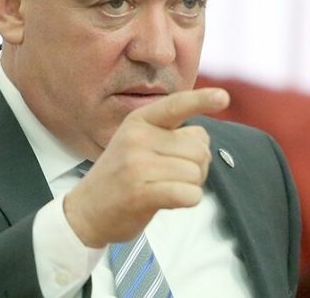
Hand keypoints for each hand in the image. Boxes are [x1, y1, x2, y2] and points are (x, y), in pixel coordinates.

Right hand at [63, 87, 229, 247]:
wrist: (86, 212)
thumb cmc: (122, 176)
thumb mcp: (137, 143)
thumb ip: (168, 135)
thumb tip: (203, 139)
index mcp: (139, 121)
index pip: (176, 105)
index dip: (202, 100)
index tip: (223, 96)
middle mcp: (137, 138)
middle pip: (199, 147)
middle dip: (197, 165)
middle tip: (173, 175)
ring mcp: (136, 165)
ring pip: (196, 172)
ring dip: (191, 185)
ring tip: (167, 187)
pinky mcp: (140, 193)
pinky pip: (188, 193)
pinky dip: (189, 200)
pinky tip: (171, 201)